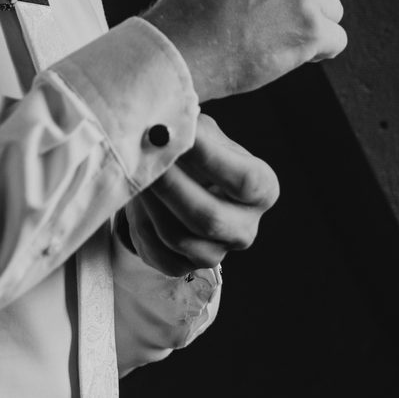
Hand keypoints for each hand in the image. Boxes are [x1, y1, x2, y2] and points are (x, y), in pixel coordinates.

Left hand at [123, 114, 278, 274]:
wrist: (182, 190)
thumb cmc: (197, 158)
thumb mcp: (206, 136)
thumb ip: (195, 131)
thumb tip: (167, 130)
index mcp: (262, 191)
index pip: (244, 180)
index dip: (210, 158)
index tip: (178, 135)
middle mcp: (245, 228)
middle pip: (209, 218)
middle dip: (171, 186)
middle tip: (146, 158)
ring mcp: (216, 253)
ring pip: (177, 236)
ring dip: (150, 203)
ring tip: (135, 173)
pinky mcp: (184, 267)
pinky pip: (157, 252)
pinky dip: (141, 224)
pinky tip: (136, 199)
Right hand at [140, 0, 346, 100]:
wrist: (177, 48)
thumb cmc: (191, 11)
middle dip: (303, 3)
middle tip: (264, 22)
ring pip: (332, 11)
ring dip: (309, 27)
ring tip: (268, 38)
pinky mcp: (313, 28)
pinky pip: (336, 40)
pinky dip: (315, 53)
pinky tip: (283, 54)